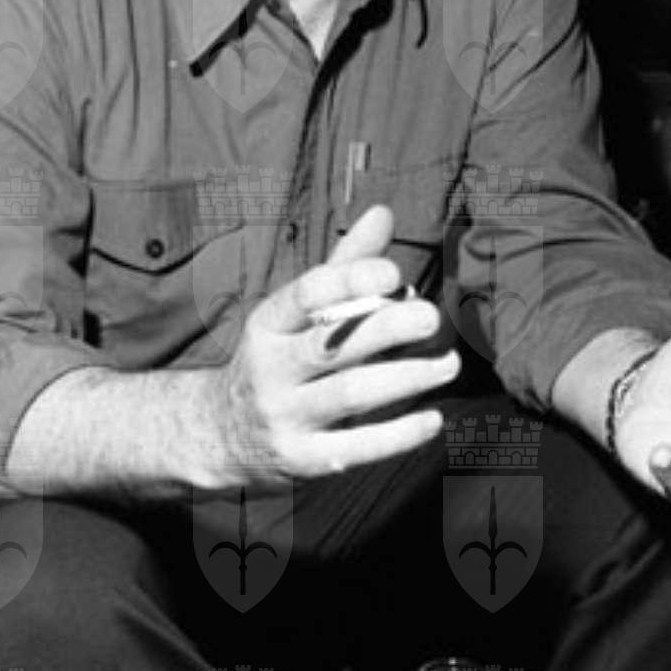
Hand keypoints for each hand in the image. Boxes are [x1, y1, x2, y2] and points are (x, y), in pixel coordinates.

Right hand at [210, 204, 459, 487]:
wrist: (222, 432)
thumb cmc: (279, 357)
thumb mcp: (296, 313)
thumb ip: (343, 265)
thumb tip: (384, 211)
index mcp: (268, 324)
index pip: (305, 295)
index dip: (351, 280)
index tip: (395, 274)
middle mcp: (270, 369)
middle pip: (332, 345)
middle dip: (388, 328)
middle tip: (433, 319)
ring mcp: (284, 416)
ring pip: (351, 394)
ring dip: (407, 377)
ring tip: (448, 364)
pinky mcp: (302, 459)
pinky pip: (356, 446)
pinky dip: (399, 434)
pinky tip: (433, 418)